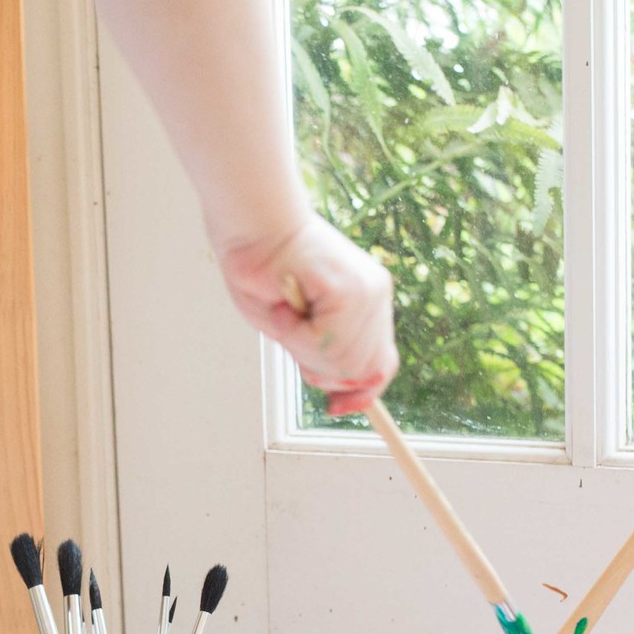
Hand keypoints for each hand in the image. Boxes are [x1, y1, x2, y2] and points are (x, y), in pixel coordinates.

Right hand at [218, 216, 397, 415]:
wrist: (251, 225)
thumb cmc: (262, 272)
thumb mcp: (293, 328)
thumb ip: (320, 353)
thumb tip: (343, 388)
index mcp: (367, 304)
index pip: (381, 364)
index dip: (362, 393)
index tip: (335, 408)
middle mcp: (375, 297)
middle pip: (359, 370)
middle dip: (317, 368)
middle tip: (288, 331)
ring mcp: (367, 292)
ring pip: (343, 361)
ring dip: (302, 348)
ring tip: (284, 313)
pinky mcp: (349, 289)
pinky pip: (325, 341)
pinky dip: (295, 334)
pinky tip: (283, 306)